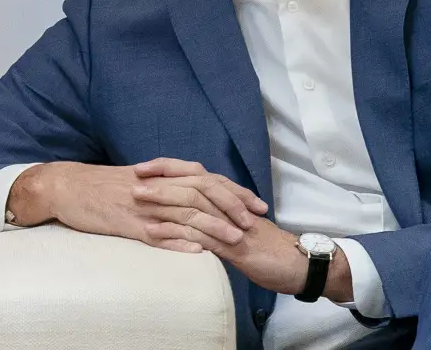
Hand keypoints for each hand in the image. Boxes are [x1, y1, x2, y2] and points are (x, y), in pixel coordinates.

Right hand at [7, 159, 267, 252]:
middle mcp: (158, 186)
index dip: (235, 191)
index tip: (257, 205)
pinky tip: (196, 250)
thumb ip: (170, 185)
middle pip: (203, 192)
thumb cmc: (103, 185)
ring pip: (184, 213)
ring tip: (234, 240)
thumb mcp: (141, 180)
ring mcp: (143, 205)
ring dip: (212, 227)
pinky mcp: (126, 223)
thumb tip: (198, 195)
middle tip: (253, 222)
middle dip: (231, 207)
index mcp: (163, 174)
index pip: (208, 179)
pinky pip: (155, 233)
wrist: (67, 186)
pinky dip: (177, 241)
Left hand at [135, 161, 352, 299]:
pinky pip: (200, 234)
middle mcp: (229, 205)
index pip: (196, 174)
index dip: (169, 168)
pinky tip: (154, 230)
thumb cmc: (266, 248)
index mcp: (229, 199)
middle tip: (133, 179)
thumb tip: (193, 213)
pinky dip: (174, 231)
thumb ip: (217, 218)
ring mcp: (230, 224)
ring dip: (163, 201)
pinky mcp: (233, 246)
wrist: (297, 263)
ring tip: (138, 199)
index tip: (142, 167)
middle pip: (191, 184)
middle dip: (161, 181)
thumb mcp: (238, 229)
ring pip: (193, 205)